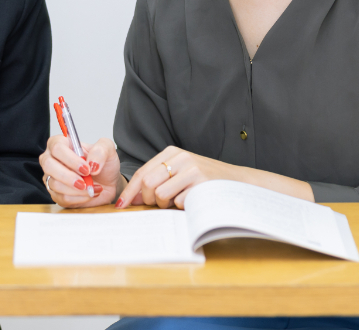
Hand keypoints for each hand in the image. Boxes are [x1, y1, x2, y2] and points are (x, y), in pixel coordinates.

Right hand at [39, 135, 121, 207]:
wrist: (109, 182)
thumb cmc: (104, 163)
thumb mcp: (108, 149)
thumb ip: (100, 150)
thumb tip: (91, 163)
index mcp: (61, 143)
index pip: (57, 147)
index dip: (70, 159)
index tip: (86, 169)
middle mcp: (52, 159)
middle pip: (49, 166)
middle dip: (68, 176)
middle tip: (85, 182)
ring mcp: (52, 177)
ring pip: (56, 184)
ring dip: (78, 189)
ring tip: (92, 187)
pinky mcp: (56, 194)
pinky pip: (62, 198)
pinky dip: (79, 198)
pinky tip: (89, 193)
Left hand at [116, 146, 233, 209]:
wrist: (236, 181)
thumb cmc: (205, 181)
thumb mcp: (180, 172)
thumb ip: (158, 179)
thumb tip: (132, 197)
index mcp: (171, 152)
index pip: (142, 172)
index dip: (130, 191)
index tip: (121, 205)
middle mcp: (180, 157)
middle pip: (148, 184)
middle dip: (150, 200)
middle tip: (160, 204)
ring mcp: (191, 168)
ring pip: (161, 195)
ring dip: (167, 205)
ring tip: (179, 200)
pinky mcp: (200, 181)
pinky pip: (178, 202)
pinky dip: (182, 207)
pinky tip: (193, 200)